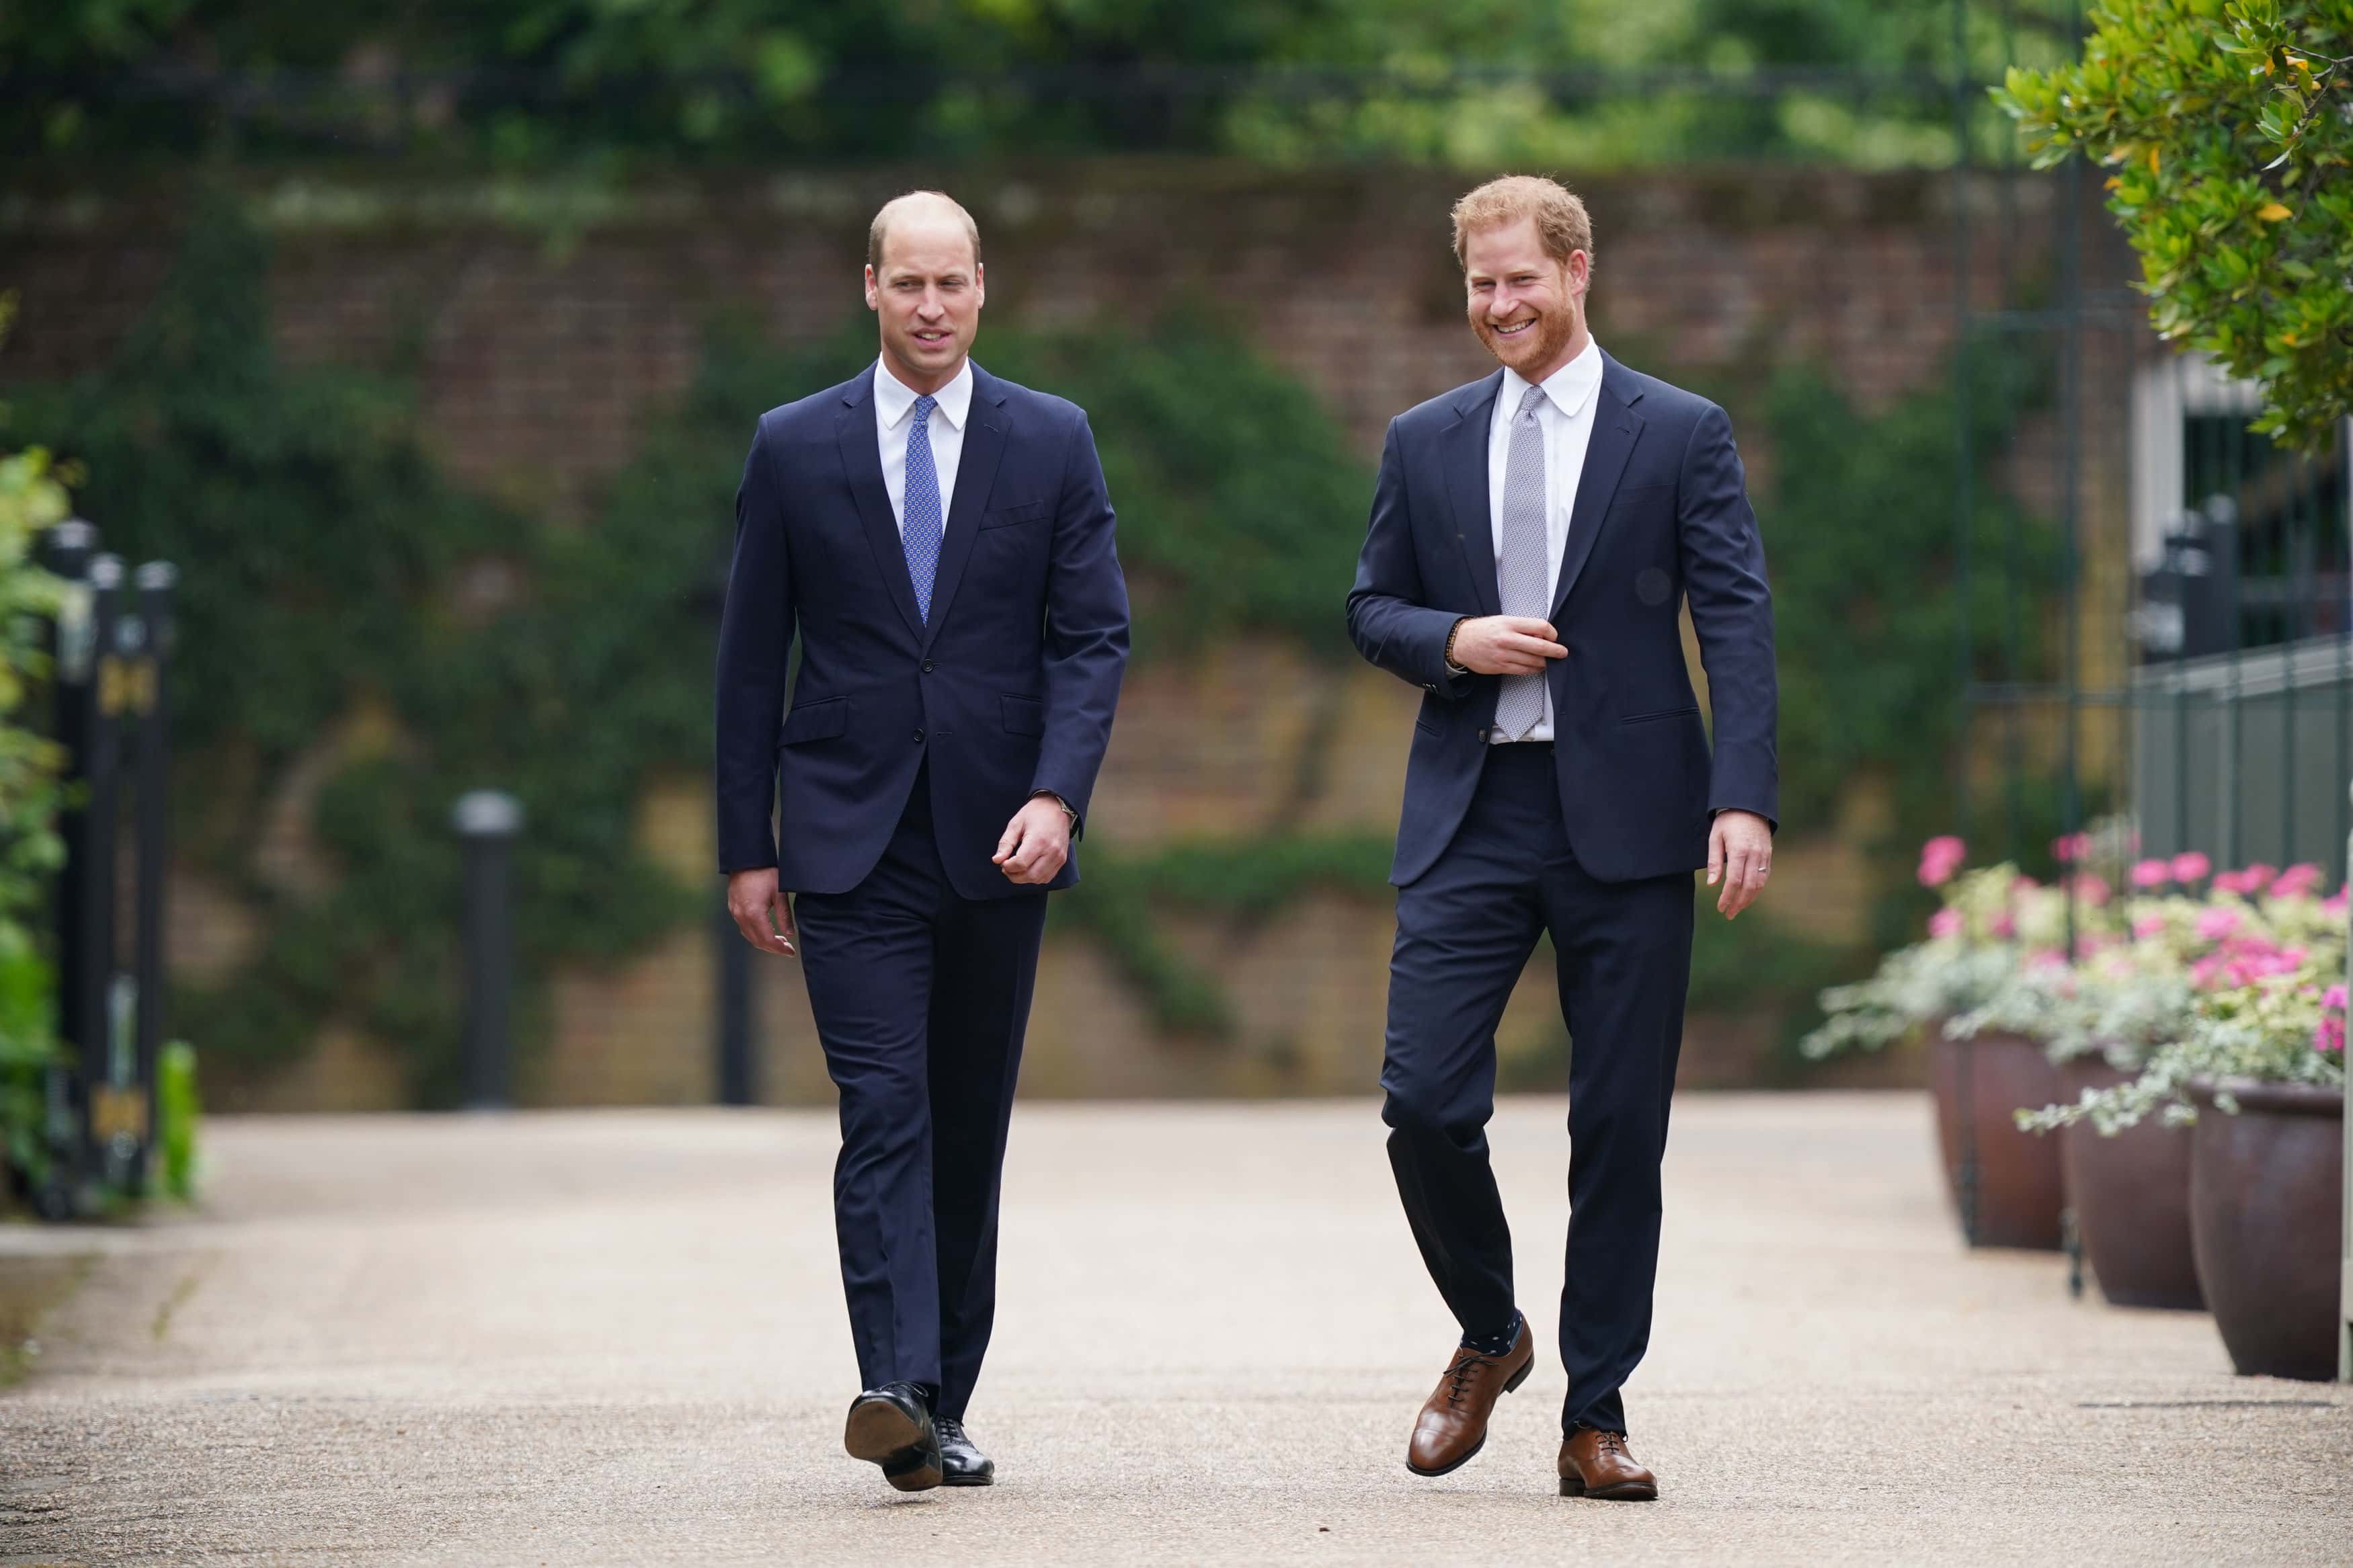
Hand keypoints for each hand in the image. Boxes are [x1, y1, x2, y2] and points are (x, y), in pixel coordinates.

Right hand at [727, 867, 797, 955]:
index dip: (780, 949)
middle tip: (787, 948)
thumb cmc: (765, 873)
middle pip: (757, 941)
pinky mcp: (733, 908)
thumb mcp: (780, 893)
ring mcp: (735, 912)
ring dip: (764, 942)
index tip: (791, 952)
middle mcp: (742, 916)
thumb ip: (784, 916)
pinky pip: (744, 928)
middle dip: (773, 948)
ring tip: (779, 941)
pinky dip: (755, 934)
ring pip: (749, 936)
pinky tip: (766, 931)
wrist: (746, 859)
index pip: (768, 940)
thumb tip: (790, 934)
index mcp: (754, 914)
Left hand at [995, 795, 1072, 884]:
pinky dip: (1035, 877)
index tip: (1002, 861)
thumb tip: (996, 860)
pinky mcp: (1061, 860)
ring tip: (1017, 867)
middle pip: (1030, 875)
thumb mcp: (1016, 824)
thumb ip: (1006, 843)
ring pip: (1038, 879)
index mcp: (1039, 840)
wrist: (1057, 807)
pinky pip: (1047, 877)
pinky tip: (1028, 867)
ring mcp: (1059, 857)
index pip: (1021, 863)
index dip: (1007, 866)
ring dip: (1024, 878)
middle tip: (1006, 867)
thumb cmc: (1035, 813)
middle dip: (1014, 876)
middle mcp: (1051, 851)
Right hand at [1449, 616, 1566, 675]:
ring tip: (1548, 660)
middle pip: (1540, 646)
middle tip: (1562, 652)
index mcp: (1510, 623)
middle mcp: (1508, 639)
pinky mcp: (1500, 666)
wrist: (1460, 642)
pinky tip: (1536, 667)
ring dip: (1544, 662)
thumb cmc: (1483, 630)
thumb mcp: (1503, 620)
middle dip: (1555, 651)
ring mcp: (1504, 654)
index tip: (1554, 636)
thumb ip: (1522, 627)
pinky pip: (1523, 670)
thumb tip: (1542, 635)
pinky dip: (1533, 669)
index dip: (1552, 632)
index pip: (1540, 627)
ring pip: (1533, 661)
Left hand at [1707, 810, 1772, 919]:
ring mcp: (1764, 855)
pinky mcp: (1769, 855)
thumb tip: (1712, 884)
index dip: (1727, 897)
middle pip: (1748, 886)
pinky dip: (1757, 889)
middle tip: (1728, 914)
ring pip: (1759, 884)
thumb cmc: (1728, 821)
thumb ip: (1714, 861)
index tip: (1720, 907)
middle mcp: (1754, 855)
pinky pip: (1765, 876)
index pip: (1734, 881)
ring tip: (1737, 908)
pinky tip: (1748, 896)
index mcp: (1739, 850)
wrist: (1749, 806)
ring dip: (1749, 899)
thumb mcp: (1715, 837)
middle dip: (1738, 903)